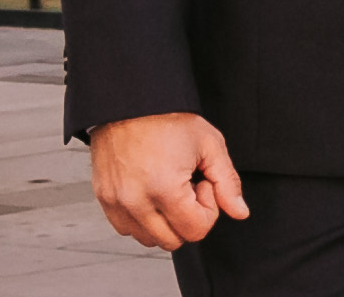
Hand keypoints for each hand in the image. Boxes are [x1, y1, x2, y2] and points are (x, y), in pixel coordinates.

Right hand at [87, 112, 248, 249]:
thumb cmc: (168, 119)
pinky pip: (127, 229)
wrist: (130, 103)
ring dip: (165, 221)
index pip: (196, 230)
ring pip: (149, 239)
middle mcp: (135, 202)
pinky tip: (153, 192)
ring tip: (170, 187)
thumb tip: (240, 212)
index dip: (209, 208)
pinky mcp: (104, 200)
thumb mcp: (210, 145)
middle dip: (188, 217)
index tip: (203, 182)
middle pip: (173, 241)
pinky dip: (143, 219)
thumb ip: (228, 182)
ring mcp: (116, 203)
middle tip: (188, 186)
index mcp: (164, 189)